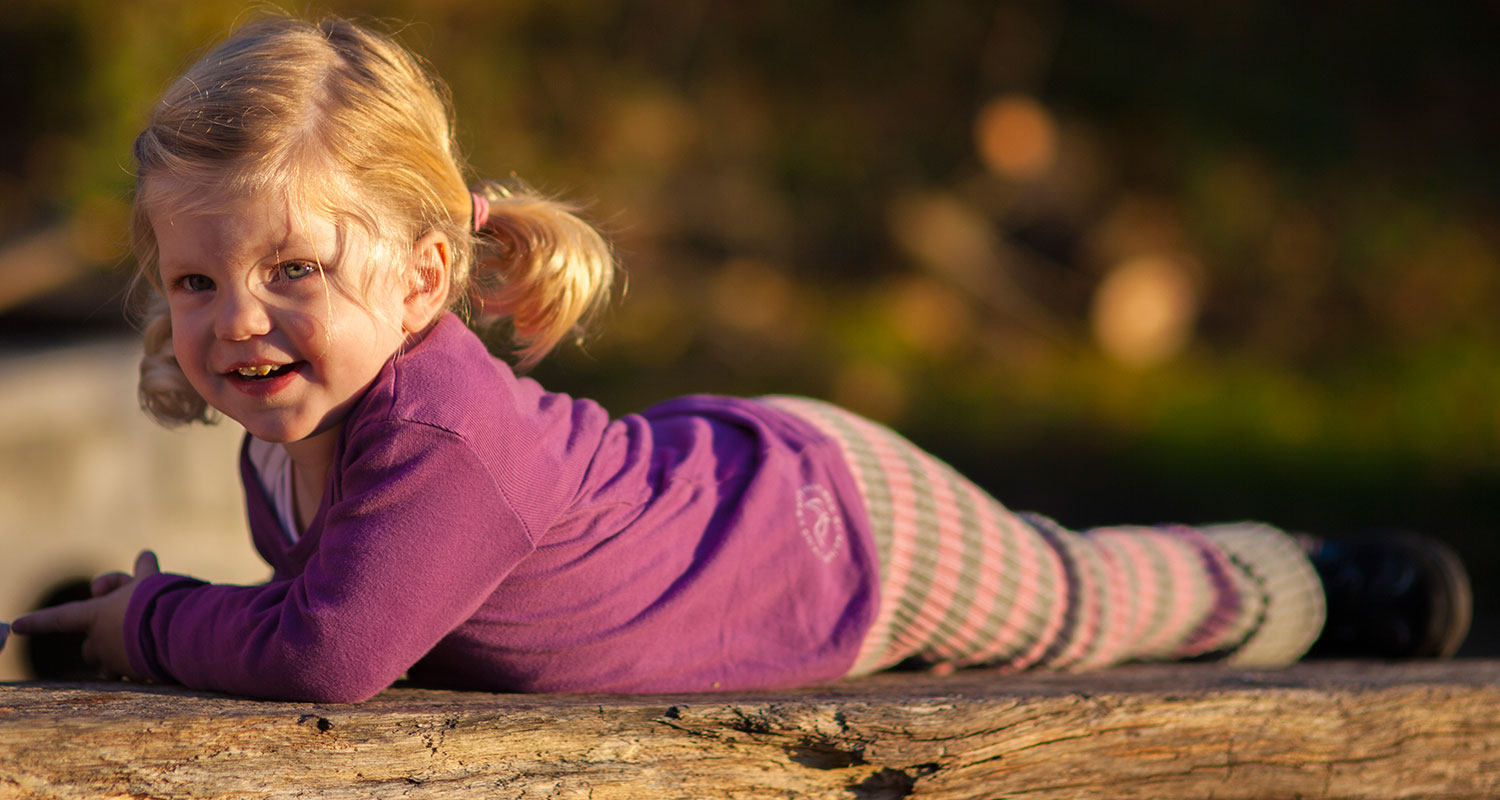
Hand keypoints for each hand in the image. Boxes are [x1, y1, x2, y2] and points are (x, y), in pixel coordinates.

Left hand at [12, 551, 160, 679]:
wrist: (182, 632)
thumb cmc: (160, 601)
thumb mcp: (151, 580)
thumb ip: (144, 571)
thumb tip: (145, 554)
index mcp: (97, 616)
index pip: (60, 618)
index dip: (38, 621)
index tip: (18, 626)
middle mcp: (101, 641)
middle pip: (91, 644)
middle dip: (102, 635)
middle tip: (129, 619)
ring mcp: (118, 662)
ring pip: (111, 662)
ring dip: (121, 652)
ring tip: (148, 641)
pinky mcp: (139, 677)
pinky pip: (134, 674)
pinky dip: (143, 666)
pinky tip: (161, 660)